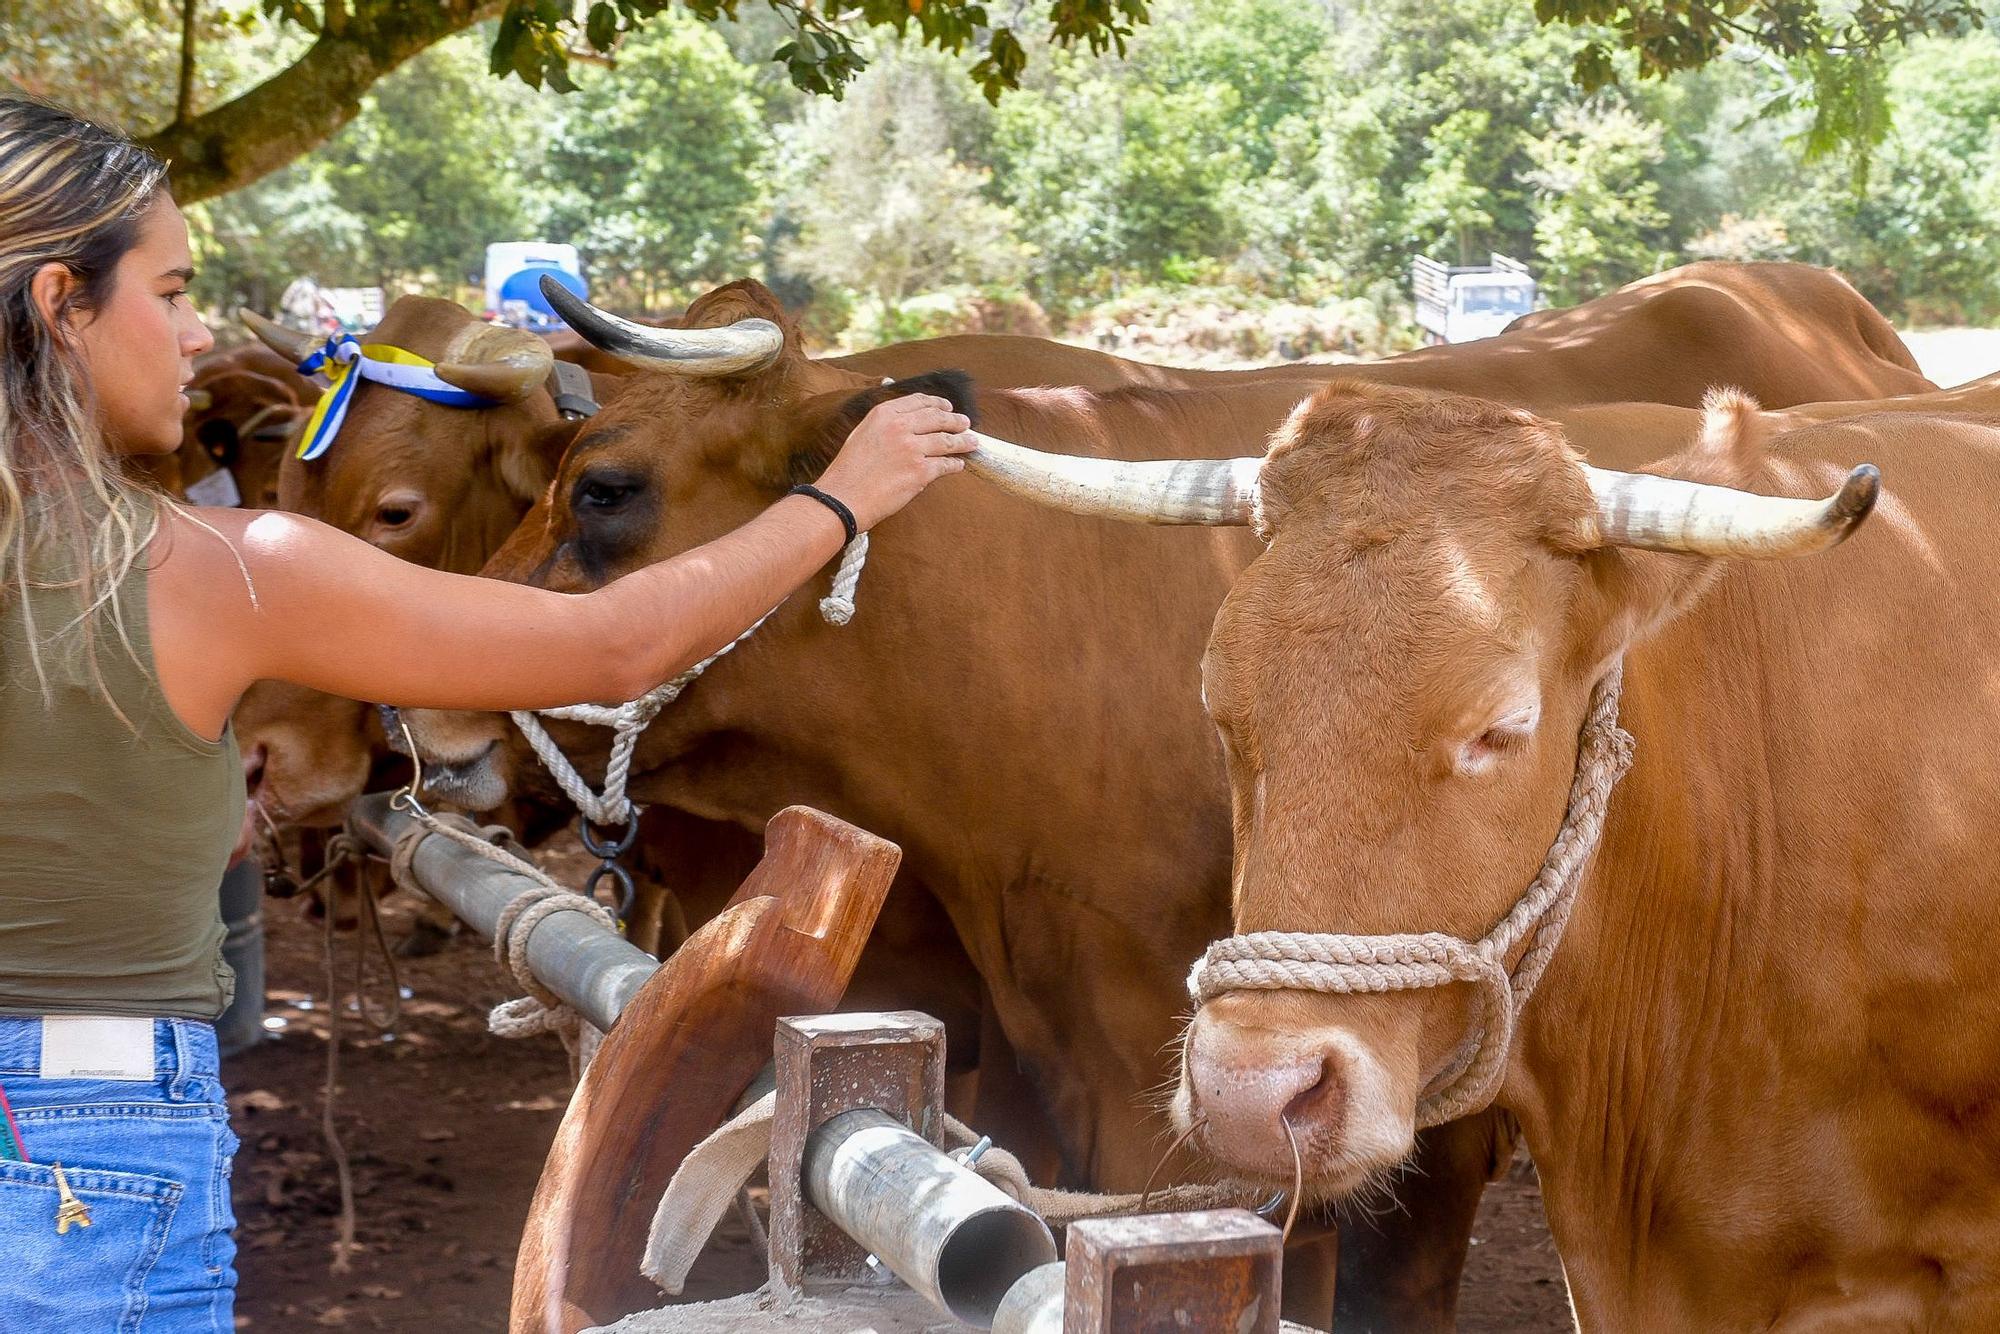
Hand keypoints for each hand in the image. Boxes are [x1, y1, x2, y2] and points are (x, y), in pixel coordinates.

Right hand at [815, 395, 976, 530]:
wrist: (843, 498)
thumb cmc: (849, 471)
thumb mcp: (862, 434)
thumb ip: (884, 425)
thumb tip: (906, 422)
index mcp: (883, 414)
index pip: (919, 402)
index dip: (937, 403)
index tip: (947, 407)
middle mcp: (899, 427)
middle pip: (938, 418)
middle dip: (956, 421)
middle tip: (965, 423)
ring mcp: (912, 449)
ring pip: (947, 441)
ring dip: (963, 441)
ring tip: (972, 442)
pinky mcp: (921, 471)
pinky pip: (946, 465)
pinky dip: (955, 465)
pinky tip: (959, 465)